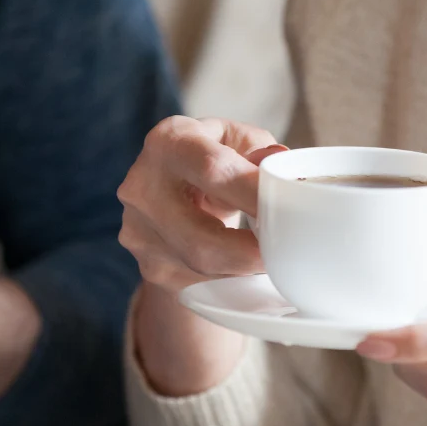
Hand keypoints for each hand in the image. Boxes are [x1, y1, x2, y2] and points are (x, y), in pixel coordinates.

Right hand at [117, 116, 283, 395]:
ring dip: (243, 268)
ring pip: (202, 268)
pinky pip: (198, 283)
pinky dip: (229, 278)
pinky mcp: (149, 265)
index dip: (253, 195)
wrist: (167, 186)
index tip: (286, 212)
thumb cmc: (212, 159)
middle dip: (250, 253)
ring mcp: (140, 231)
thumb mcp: (238, 142)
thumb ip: (260, 155)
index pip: (212, 170)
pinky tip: (242, 264)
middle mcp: (143, 186)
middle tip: (283, 254)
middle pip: (202, 239)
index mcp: (169, 143)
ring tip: (268, 256)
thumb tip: (284, 171)